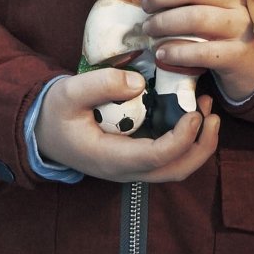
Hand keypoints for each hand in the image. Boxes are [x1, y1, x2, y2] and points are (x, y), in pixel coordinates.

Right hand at [33, 68, 217, 183]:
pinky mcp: (136, 157)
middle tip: (210, 112)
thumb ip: (100, 85)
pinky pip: (169, 157)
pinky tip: (191, 111)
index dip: (181, 138)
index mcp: (110, 158)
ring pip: (176, 167)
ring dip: (198, 142)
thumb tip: (138, 84)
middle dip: (201, 145)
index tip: (194, 113)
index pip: (156, 158)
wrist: (43, 130)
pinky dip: (187, 139)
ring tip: (206, 108)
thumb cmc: (55, 111)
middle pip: (176, 170)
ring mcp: (132, 166)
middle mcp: (126, 170)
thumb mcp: (69, 92)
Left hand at [143, 0, 253, 102]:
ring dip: (164, 23)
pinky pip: (201, 52)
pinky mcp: (238, 55)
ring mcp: (243, 28)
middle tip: (146, 5)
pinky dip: (176, 52)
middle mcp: (243, 1)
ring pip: (196, 18)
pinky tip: (161, 52)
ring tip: (149, 28)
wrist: (250, 64)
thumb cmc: (224, 25)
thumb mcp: (220, 1)